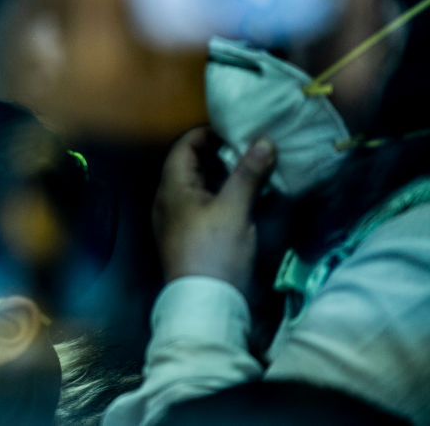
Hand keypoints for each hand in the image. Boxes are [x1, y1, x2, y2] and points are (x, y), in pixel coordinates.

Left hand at [153, 128, 274, 292]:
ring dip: (223, 176)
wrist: (205, 303)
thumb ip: (248, 174)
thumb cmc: (214, 250)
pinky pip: (204, 206)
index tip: (235, 129)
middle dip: (219, 154)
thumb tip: (264, 140)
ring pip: (200, 187)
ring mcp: (178, 220)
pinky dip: (222, 196)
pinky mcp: (190, 237)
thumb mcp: (234, 209)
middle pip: (191, 166)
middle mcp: (169, 200)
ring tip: (253, 167)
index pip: (184, 147)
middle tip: (250, 146)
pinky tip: (246, 197)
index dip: (206, 134)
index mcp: (171, 188)